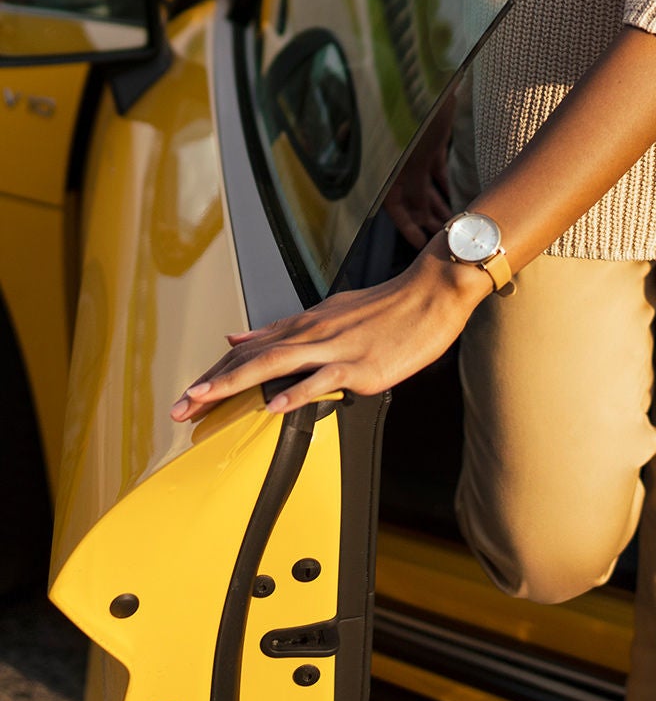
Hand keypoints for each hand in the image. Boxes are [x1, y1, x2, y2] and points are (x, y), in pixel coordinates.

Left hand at [169, 240, 486, 423]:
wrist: (430, 293)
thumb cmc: (386, 307)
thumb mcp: (328, 311)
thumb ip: (282, 328)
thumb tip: (237, 337)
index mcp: (305, 325)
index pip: (248, 351)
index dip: (215, 373)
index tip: (188, 394)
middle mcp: (312, 334)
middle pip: (250, 360)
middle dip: (210, 385)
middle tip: (179, 407)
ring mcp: (334, 349)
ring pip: (274, 366)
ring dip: (234, 385)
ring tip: (204, 401)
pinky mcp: (359, 366)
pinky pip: (321, 381)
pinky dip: (295, 394)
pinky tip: (273, 407)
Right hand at [383, 105, 454, 247]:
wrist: (431, 77)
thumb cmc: (417, 111)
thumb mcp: (413, 153)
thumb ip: (412, 186)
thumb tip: (415, 215)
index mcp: (390, 166)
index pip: (394, 205)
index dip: (406, 227)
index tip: (421, 244)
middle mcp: (400, 163)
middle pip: (413, 200)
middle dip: (428, 221)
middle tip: (445, 240)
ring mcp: (416, 153)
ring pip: (427, 188)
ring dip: (439, 206)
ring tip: (454, 223)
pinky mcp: (432, 142)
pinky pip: (438, 171)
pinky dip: (445, 186)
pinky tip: (457, 198)